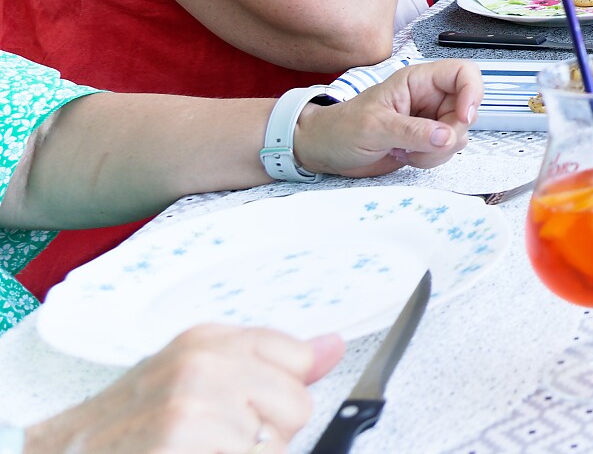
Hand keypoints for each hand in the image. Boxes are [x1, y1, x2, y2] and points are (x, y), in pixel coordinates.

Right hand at [25, 325, 341, 453]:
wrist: (69, 453)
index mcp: (210, 340)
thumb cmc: (131, 423)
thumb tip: (333, 345)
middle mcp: (203, 362)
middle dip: (266, 434)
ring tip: (199, 451)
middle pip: (296, 405)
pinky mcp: (182, 438)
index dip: (277, 395)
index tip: (245, 408)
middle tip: (215, 440)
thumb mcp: (197, 375)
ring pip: (276, 444)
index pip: (297, 357)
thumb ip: (270, 361)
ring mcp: (192, 402)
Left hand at [293, 61, 481, 176]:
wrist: (324, 150)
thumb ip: (412, 132)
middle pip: (467, 109)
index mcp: (418, 81)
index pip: (464, 73)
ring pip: (458, 134)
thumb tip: (447, 137)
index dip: (472, 93)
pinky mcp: (426, 141)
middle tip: (421, 146)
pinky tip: (406, 157)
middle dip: (450, 133)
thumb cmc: (341, 129)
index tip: (463, 119)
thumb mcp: (374, 128)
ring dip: (438, 151)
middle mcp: (429, 97)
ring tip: (405, 151)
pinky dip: (432, 159)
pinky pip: (447, 150)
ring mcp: (429, 120)